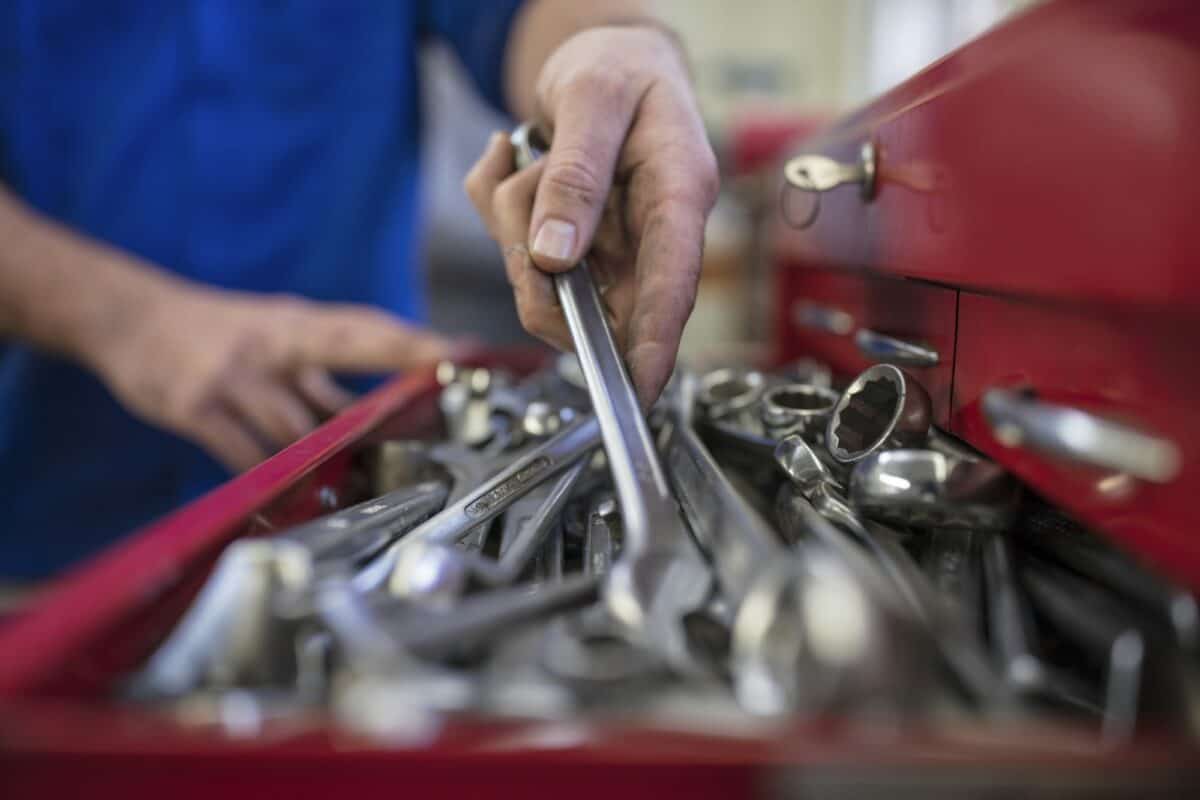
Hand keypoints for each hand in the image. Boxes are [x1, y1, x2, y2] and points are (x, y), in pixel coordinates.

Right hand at [90, 283, 452, 471]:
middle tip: (433, 396)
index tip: (455, 352)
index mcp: (296, 323)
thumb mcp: (274, 338)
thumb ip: (322, 376)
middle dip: (390, 375)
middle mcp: (270, 343)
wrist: (128, 316)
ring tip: (357, 488)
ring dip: (326, 461)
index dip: (411, 340)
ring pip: (294, 427)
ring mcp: (233, 376)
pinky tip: (286, 497)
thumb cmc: (219, 332)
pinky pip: (243, 454)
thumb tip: (381, 411)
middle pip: (341, 355)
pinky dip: (269, 478)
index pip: (364, 328)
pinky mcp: (196, 407)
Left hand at [466, 23, 717, 402]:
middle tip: (518, 194)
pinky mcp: (578, 245)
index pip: (674, 283)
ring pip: (548, 280)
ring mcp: (613, 245)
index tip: (638, 386)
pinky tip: (512, 161)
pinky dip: (498, 210)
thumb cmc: (619, 67)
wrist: (603, 55)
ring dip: (513, 223)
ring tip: (524, 159)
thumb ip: (577, 176)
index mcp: (678, 193)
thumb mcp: (593, 99)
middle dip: (539, 265)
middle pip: (597, 298)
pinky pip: (521, 254)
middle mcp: (650, 232)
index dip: (656, 341)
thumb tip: (558, 257)